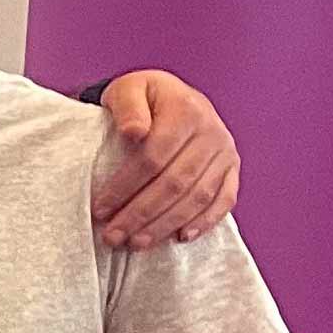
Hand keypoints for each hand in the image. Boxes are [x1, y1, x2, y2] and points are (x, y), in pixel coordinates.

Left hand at [94, 71, 240, 245]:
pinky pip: (224, 199)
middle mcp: (212, 131)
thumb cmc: (143, 97)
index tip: (101, 210)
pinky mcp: (232, 167)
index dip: (125, 187)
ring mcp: (225, 151)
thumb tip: (133, 132)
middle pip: (175, 182)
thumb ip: (128, 107)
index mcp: (185, 110)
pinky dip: (205, 221)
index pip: (153, 157)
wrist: (172, 95)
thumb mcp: (128, 89)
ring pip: (197, 196)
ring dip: (166, 224)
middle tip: (113, 237)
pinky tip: (181, 237)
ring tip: (137, 243)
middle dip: (141, 214)